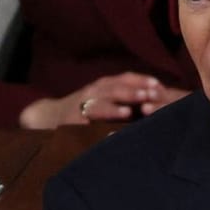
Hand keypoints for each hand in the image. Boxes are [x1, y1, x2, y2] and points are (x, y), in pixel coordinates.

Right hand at [19, 73, 188, 128]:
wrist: (50, 116)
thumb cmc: (86, 108)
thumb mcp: (105, 97)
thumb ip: (126, 97)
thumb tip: (155, 98)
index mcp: (103, 85)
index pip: (125, 78)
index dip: (142, 80)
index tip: (159, 85)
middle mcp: (93, 91)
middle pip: (116, 88)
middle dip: (134, 91)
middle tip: (152, 94)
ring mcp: (82, 105)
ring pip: (101, 103)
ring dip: (117, 106)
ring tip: (131, 110)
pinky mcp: (73, 121)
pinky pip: (87, 122)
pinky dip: (99, 125)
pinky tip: (109, 130)